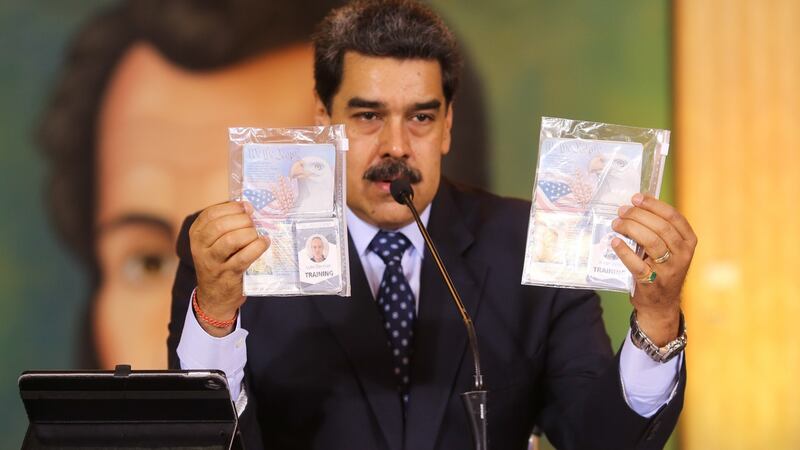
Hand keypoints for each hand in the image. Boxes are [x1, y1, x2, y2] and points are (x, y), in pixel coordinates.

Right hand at [189, 201, 268, 335]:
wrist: (214, 296)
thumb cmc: (220, 261)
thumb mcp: (214, 242)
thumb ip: (226, 224)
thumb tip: (248, 206)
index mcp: (196, 235)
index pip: (211, 214)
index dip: (231, 208)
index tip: (246, 208)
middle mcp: (200, 248)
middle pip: (220, 225)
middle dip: (242, 220)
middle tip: (253, 223)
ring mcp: (212, 262)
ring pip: (231, 240)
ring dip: (249, 234)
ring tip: (257, 234)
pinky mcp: (228, 274)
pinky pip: (244, 257)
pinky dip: (258, 247)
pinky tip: (264, 243)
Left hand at [611, 193, 696, 345]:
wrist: (661, 304)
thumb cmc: (662, 268)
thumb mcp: (669, 249)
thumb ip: (659, 229)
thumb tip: (635, 205)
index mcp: (688, 242)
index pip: (674, 217)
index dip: (654, 205)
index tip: (636, 198)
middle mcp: (683, 255)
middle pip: (661, 227)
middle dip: (638, 215)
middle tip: (621, 211)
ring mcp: (669, 270)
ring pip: (651, 242)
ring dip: (631, 228)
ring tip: (616, 224)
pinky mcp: (652, 283)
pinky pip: (637, 264)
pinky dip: (624, 251)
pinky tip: (614, 242)